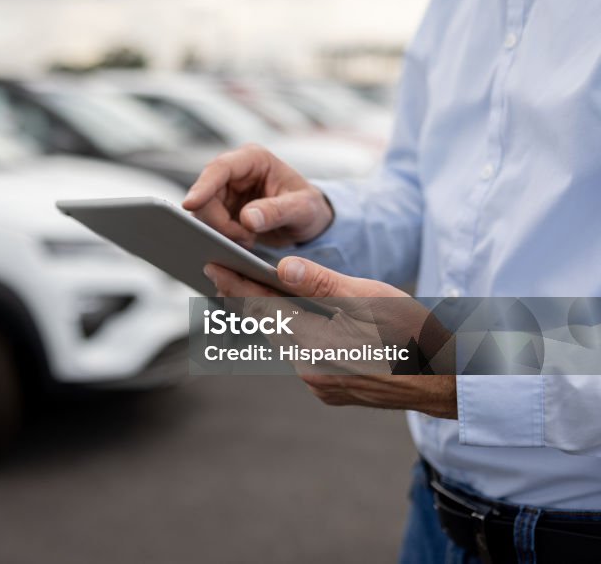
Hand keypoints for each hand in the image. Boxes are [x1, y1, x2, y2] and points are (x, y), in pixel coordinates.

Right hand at [183, 144, 333, 247]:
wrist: (308, 222)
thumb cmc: (309, 208)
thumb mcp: (302, 209)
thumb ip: (277, 211)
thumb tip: (247, 218)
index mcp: (254, 159)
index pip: (220, 168)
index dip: (202, 186)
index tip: (190, 204)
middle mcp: (235, 172)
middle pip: (206, 194)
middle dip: (218, 221)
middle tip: (244, 238)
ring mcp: (225, 191)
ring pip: (203, 212)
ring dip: (221, 231)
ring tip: (248, 240)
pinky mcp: (222, 209)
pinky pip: (209, 224)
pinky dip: (222, 237)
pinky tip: (242, 242)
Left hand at [204, 256, 457, 418]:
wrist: (447, 379)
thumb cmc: (414, 333)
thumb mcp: (370, 298)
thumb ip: (320, 284)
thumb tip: (281, 270)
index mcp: (317, 346)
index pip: (263, 309)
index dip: (235, 285)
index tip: (211, 267)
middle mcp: (311, 371)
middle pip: (268, 327)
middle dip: (245, 298)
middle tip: (220, 272)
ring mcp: (321, 385)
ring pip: (284, 341)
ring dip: (269, 316)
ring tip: (249, 288)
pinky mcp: (332, 391)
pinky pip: (302, 356)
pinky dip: (293, 333)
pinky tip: (290, 316)